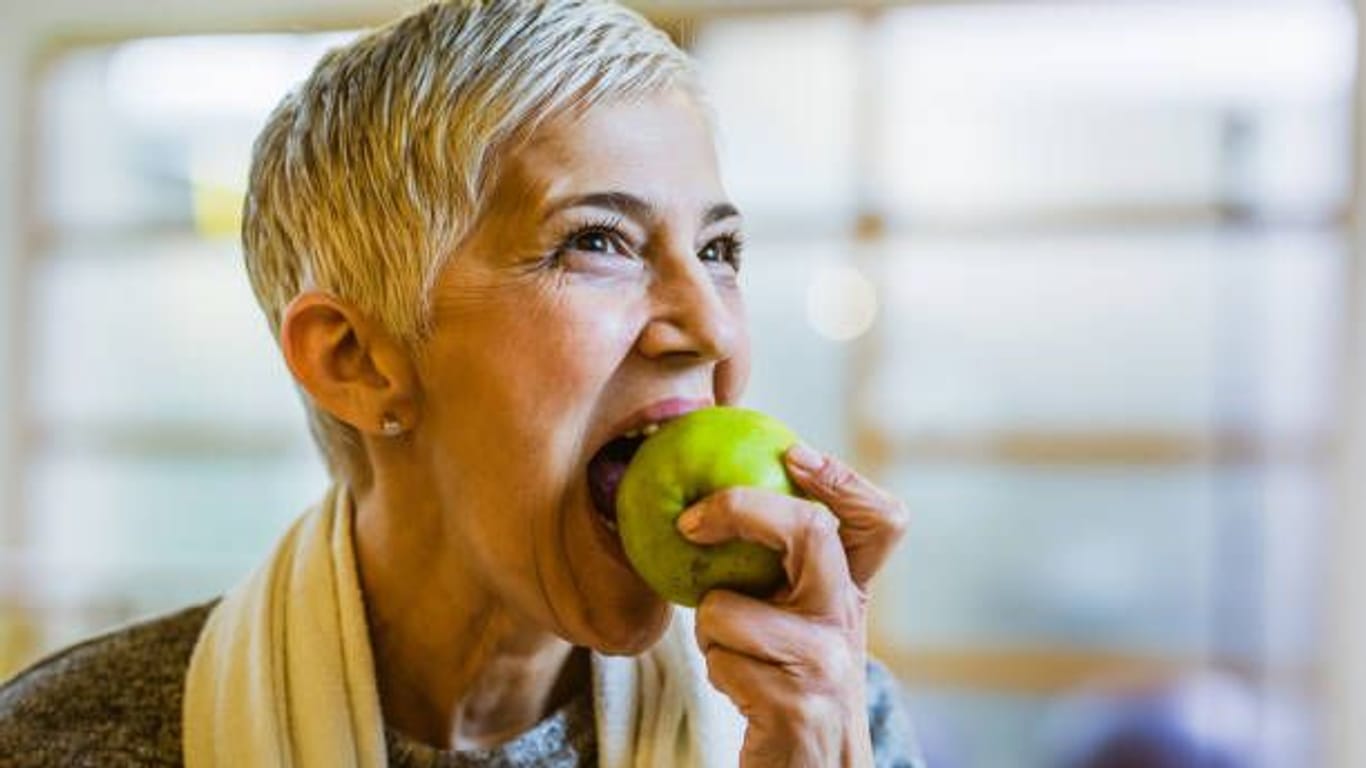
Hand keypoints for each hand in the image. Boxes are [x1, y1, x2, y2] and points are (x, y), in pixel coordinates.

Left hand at [677, 443, 908, 767]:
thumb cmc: (784, 682)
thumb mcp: (795, 621)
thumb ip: (775, 569)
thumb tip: (704, 501)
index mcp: (849, 591)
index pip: (881, 520)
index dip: (842, 477)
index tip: (792, 453)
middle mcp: (847, 620)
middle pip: (810, 529)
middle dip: (742, 510)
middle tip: (692, 520)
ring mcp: (826, 663)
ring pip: (726, 607)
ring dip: (708, 630)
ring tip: (731, 652)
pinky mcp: (796, 704)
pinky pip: (719, 660)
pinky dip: (714, 670)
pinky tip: (740, 688)